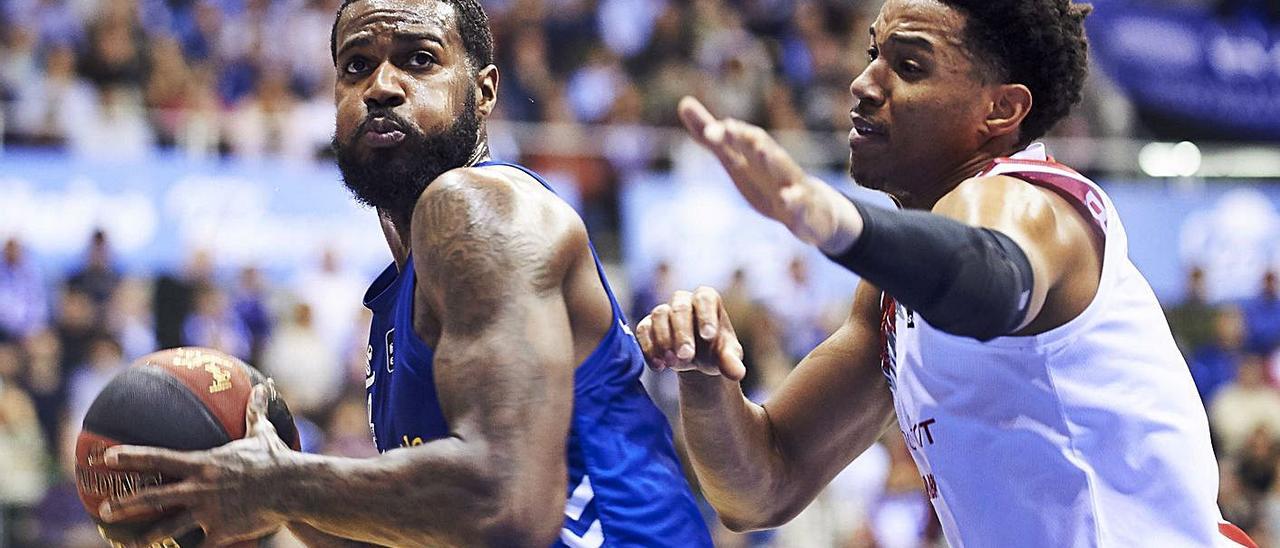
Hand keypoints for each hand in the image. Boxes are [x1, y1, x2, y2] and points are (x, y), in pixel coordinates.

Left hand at [99, 382, 292, 546]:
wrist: (292, 488)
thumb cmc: (276, 459)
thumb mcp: (263, 434)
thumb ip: (255, 412)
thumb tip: (264, 386)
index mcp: (203, 464)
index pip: (158, 458)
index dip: (130, 457)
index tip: (106, 457)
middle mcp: (199, 488)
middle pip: (153, 497)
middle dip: (125, 503)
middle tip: (102, 509)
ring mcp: (209, 512)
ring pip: (169, 528)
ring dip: (145, 538)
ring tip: (129, 545)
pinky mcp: (222, 532)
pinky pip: (199, 547)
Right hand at [635, 287, 746, 380]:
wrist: (697, 360)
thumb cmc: (715, 352)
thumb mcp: (727, 357)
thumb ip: (731, 362)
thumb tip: (737, 373)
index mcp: (707, 300)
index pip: (705, 298)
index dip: (706, 315)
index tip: (708, 336)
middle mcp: (684, 300)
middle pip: (679, 307)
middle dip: (682, 332)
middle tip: (686, 355)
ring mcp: (664, 312)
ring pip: (659, 315)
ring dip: (664, 340)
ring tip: (673, 364)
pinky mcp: (647, 326)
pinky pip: (643, 330)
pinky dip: (648, 349)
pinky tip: (658, 366)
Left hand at [677, 96, 859, 253]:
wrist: (813, 212)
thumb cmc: (767, 181)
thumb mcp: (736, 161)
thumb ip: (712, 138)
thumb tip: (683, 102)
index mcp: (757, 156)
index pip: (743, 139)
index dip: (727, 135)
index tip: (710, 132)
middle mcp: (776, 166)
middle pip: (762, 149)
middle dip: (747, 139)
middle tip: (731, 127)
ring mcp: (793, 186)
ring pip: (785, 171)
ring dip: (773, 160)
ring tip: (762, 151)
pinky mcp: (804, 210)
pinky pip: (801, 204)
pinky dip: (796, 201)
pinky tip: (788, 198)